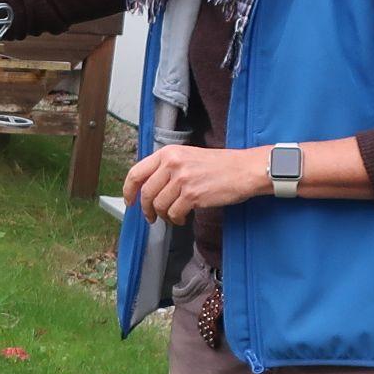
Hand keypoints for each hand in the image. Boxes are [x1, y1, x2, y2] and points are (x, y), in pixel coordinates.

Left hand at [123, 144, 268, 225]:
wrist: (244, 169)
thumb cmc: (219, 165)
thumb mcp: (188, 157)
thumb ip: (167, 168)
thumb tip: (149, 187)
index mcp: (168, 153)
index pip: (136, 172)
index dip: (128, 190)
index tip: (129, 201)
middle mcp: (172, 164)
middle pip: (146, 192)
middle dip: (146, 209)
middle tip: (150, 217)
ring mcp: (182, 180)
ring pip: (159, 205)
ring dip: (163, 216)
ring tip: (172, 217)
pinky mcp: (192, 195)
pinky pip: (174, 213)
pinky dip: (176, 220)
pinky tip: (182, 218)